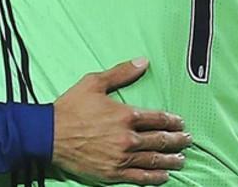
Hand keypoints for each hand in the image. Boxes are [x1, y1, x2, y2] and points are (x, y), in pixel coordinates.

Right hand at [52, 58, 189, 183]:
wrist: (49, 134)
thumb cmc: (70, 108)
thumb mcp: (94, 83)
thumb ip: (121, 73)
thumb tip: (142, 62)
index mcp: (126, 115)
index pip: (157, 119)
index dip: (172, 121)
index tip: (180, 123)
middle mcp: (127, 138)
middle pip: (159, 140)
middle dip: (177, 140)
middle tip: (187, 140)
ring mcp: (121, 157)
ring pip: (153, 160)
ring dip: (170, 159)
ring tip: (181, 159)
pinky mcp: (112, 173)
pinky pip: (139, 177)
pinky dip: (154, 177)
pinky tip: (163, 176)